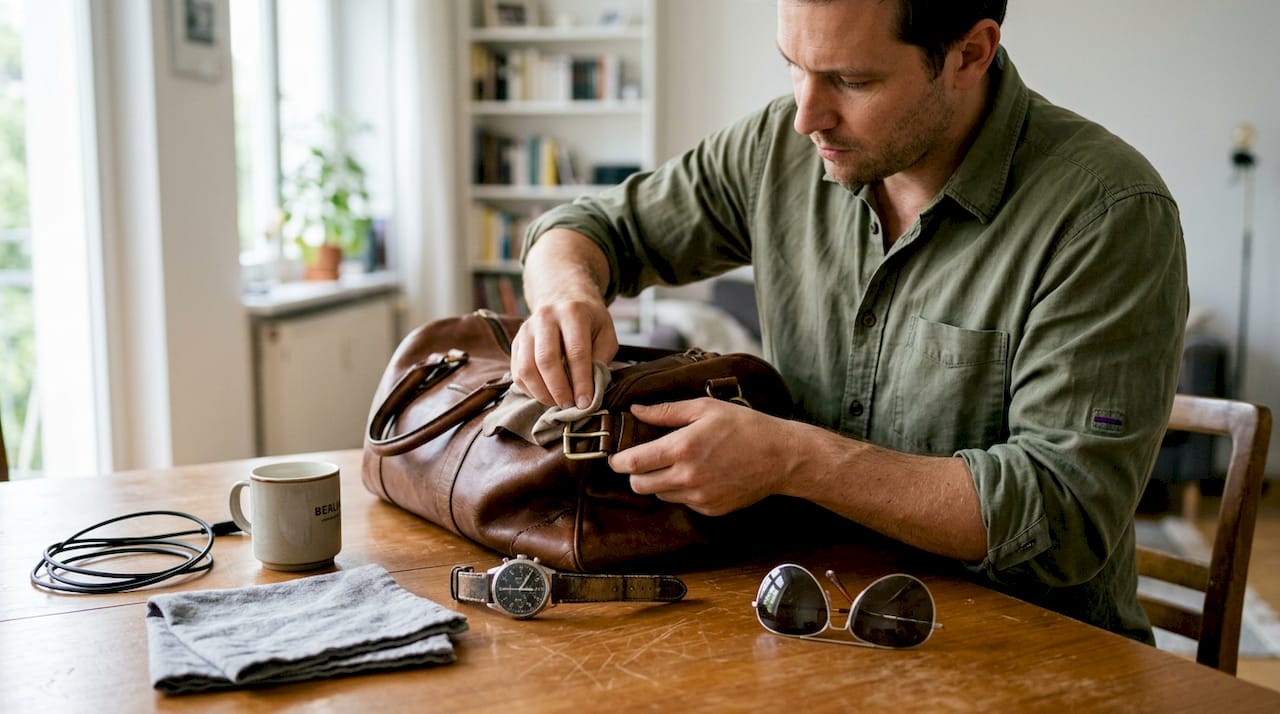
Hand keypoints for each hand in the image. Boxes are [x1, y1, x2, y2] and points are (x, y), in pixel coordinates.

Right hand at [511, 296, 617, 408]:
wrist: (563, 298)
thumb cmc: (589, 322)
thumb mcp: (605, 334)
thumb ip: (600, 359)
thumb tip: (589, 389)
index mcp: (573, 312)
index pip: (576, 352)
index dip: (581, 381)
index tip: (586, 402)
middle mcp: (545, 317)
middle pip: (546, 360)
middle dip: (559, 389)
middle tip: (570, 406)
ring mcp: (526, 329)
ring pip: (527, 368)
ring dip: (542, 393)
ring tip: (558, 403)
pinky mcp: (516, 342)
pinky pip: (517, 372)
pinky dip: (530, 390)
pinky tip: (545, 395)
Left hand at [609, 398, 794, 515]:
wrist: (781, 457)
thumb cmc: (745, 426)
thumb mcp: (705, 408)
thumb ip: (666, 411)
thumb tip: (636, 410)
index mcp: (682, 448)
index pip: (632, 463)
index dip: (618, 460)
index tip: (616, 456)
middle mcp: (686, 477)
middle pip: (639, 485)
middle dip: (635, 473)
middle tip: (643, 460)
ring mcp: (698, 497)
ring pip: (659, 495)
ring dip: (659, 482)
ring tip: (675, 464)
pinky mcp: (709, 509)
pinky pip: (682, 502)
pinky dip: (681, 490)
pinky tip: (698, 474)